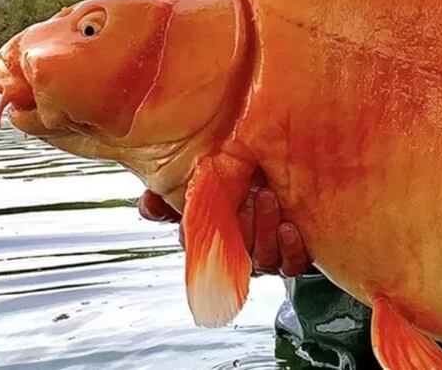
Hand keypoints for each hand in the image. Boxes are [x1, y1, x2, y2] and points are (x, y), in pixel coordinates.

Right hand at [137, 169, 312, 276]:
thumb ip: (177, 189)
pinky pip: (290, 265)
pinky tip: (289, 229)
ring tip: (269, 198)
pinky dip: (290, 249)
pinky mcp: (293, 257)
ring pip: (261, 258)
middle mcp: (239, 250)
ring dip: (265, 231)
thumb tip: (148, 202)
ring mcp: (266, 255)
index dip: (195, 237)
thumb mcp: (210, 177)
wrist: (292, 175)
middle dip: (241, 225)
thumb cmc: (247, 178)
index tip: (200, 216)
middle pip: (233, 253)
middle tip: (249, 193)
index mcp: (214, 236)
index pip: (196, 247)